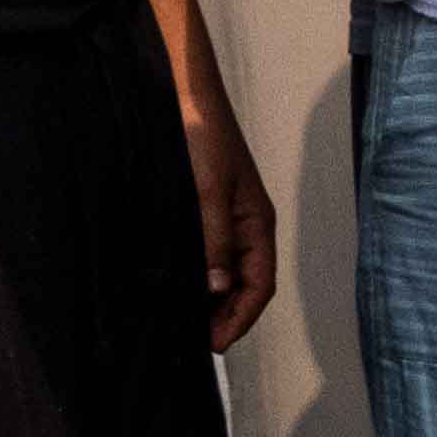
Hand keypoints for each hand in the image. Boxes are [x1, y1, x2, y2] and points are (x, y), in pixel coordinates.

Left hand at [181, 76, 276, 355]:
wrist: (185, 92)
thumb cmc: (202, 134)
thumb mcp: (207, 189)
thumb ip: (213, 239)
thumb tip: (215, 288)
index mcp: (257, 223)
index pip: (260, 285)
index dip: (240, 318)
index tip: (215, 344)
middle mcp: (245, 225)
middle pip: (245, 284)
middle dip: (225, 315)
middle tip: (194, 340)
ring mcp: (225, 216)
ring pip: (225, 270)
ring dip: (210, 298)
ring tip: (184, 320)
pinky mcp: (204, 207)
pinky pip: (208, 251)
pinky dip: (198, 273)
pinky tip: (176, 282)